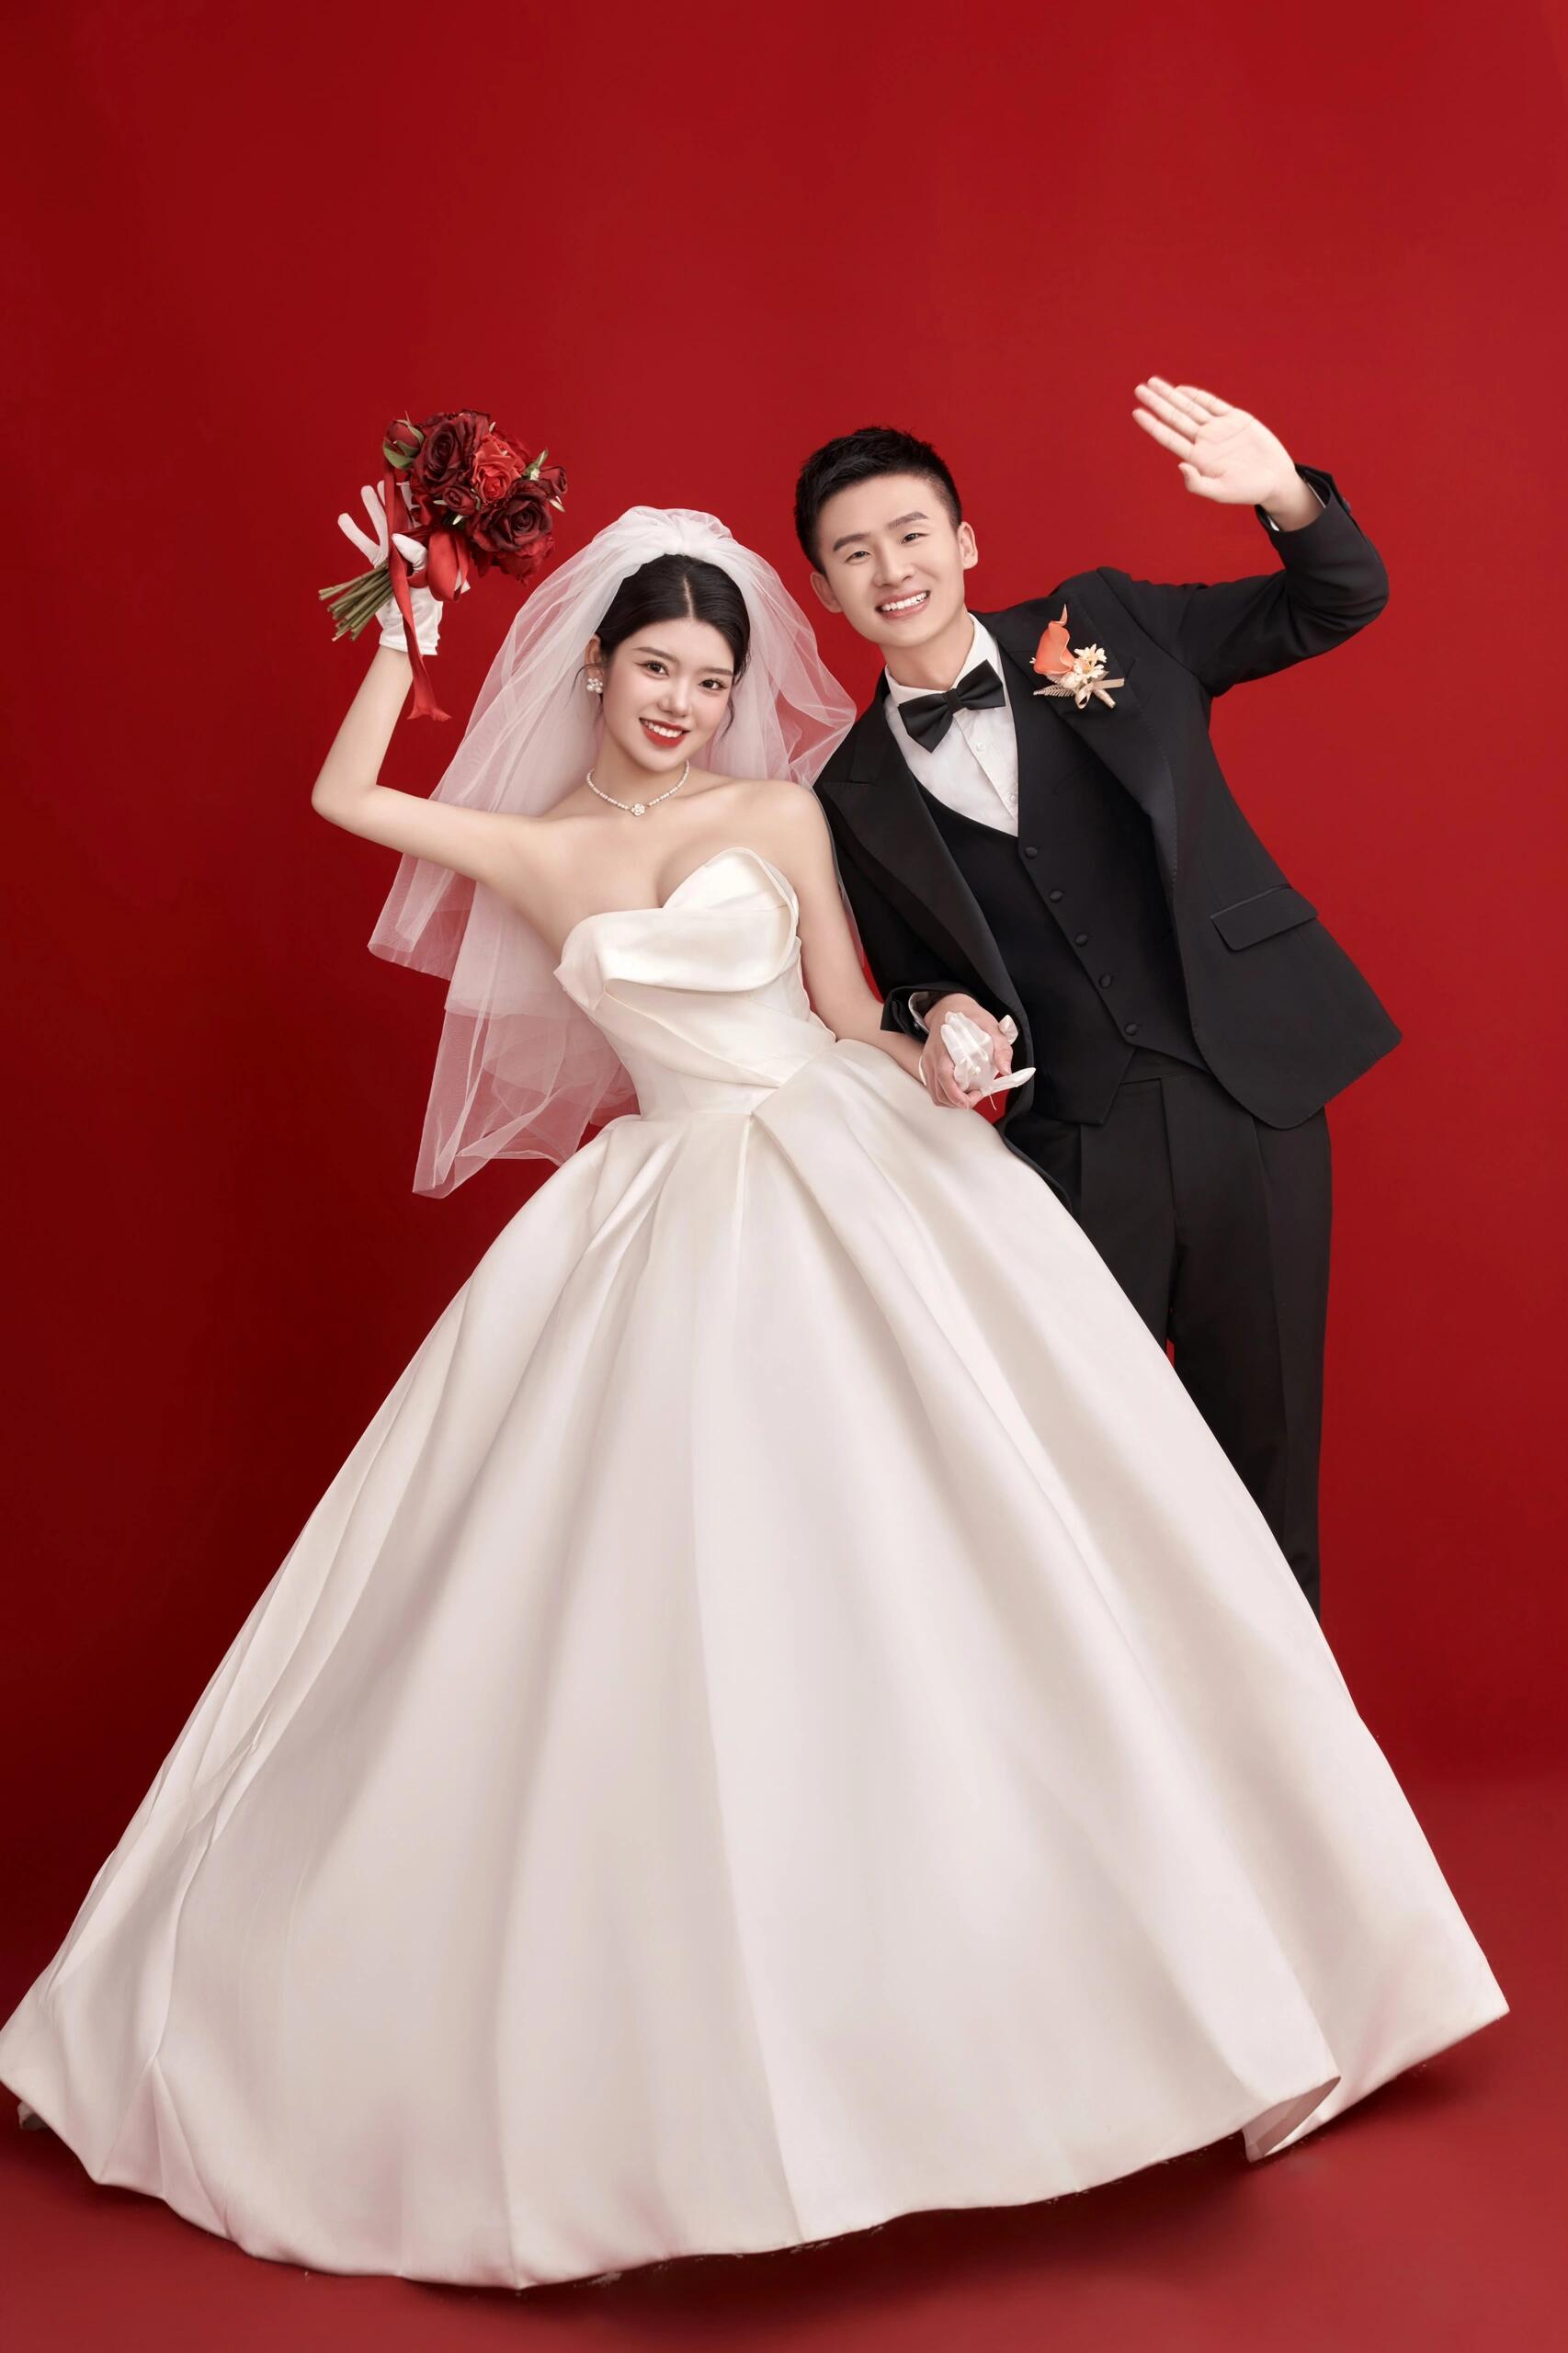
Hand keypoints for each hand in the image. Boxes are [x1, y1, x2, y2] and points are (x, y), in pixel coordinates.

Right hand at [335, 481, 464, 656]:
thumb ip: (417, 557)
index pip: (422, 519)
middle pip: (401, 517)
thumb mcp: (425, 581)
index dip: (414, 501)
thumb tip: (398, 537)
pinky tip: (344, 519)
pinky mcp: (381, 565)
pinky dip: (355, 532)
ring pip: (382, 526)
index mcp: (429, 548)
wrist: (408, 629)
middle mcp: (413, 548)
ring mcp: (396, 555)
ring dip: (373, 509)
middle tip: (382, 482)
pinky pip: (366, 544)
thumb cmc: (424, 607)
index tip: (406, 483)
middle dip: (392, 499)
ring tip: (365, 490)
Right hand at [918, 993, 1013, 1108]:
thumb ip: (1001, 1048)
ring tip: (969, 1095)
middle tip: (977, 1095)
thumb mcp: (991, 1027)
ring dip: (952, 1101)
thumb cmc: (969, 1017)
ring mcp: (929, 1063)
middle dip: (958, 1101)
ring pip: (935, 1093)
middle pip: (939, 1091)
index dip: (955, 1094)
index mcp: (946, 1047)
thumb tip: (1006, 1070)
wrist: (949, 1007)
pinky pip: (934, 1088)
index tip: (969, 1101)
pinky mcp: (929, 1066)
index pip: (944, 1076)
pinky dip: (946, 1095)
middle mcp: (933, 1057)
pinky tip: (960, 1091)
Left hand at [1131, 378, 1297, 508]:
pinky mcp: (1235, 419)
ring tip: (1152, 382)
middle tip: (1138, 389)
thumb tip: (1180, 465)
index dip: (1152, 425)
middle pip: (1175, 417)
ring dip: (1171, 395)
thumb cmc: (1248, 491)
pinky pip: (1212, 403)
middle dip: (1157, 403)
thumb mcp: (1221, 492)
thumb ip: (1198, 483)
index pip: (1169, 437)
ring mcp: (1218, 428)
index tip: (1136, 412)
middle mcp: (1204, 441)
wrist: (1275, 480)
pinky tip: (1180, 390)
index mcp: (1198, 458)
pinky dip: (1197, 395)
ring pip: (1190, 407)